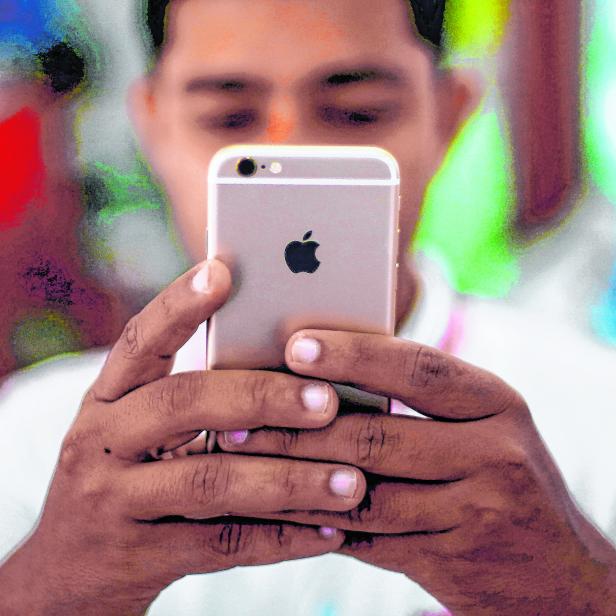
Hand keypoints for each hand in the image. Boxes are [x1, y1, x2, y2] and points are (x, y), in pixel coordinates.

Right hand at [0, 265, 366, 615]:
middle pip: (183, 403)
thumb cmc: (130, 475)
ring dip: (288, 480)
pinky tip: (329, 530)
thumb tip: (296, 364)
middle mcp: (101, 440)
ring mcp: (114, 501)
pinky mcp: (138, 558)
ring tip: (353, 481)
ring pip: (210, 481)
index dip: (178, 304)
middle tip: (328, 400)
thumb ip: (198, 394)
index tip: (223, 271)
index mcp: (108, 396)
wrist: (72, 569)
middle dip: (261, 397)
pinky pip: (221, 546)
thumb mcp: (142, 427)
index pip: (140, 339)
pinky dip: (281, 539)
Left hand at [218, 329, 615, 614]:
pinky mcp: (452, 561)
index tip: (294, 345)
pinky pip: (367, 540)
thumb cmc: (501, 476)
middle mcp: (494, 451)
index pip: (417, 367)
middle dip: (298, 424)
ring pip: (363, 491)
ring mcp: (477, 510)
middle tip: (236, 411)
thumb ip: (418, 398)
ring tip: (238, 455)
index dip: (353, 354)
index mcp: (495, 400)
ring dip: (291, 475)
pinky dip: (315, 522)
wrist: (559, 575)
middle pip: (379, 433)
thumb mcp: (479, 423)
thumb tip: (322, 369)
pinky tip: (273, 507)